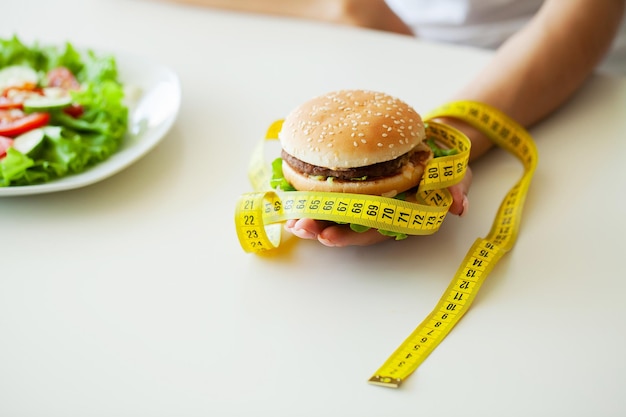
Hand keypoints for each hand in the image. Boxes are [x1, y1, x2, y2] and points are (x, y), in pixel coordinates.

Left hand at [284, 167, 472, 246]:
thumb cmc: (444, 166)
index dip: (350, 236)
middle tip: (298, 227)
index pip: (372, 230)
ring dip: (311, 215)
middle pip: (346, 226)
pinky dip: (312, 193)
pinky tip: (291, 192)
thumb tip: (459, 205)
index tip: (328, 237)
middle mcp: (379, 212)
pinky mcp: (355, 183)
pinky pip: (331, 191)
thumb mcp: (458, 176)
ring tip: (290, 217)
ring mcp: (366, 198)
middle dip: (320, 229)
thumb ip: (458, 189)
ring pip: (335, 213)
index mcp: (399, 216)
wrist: (434, 145)